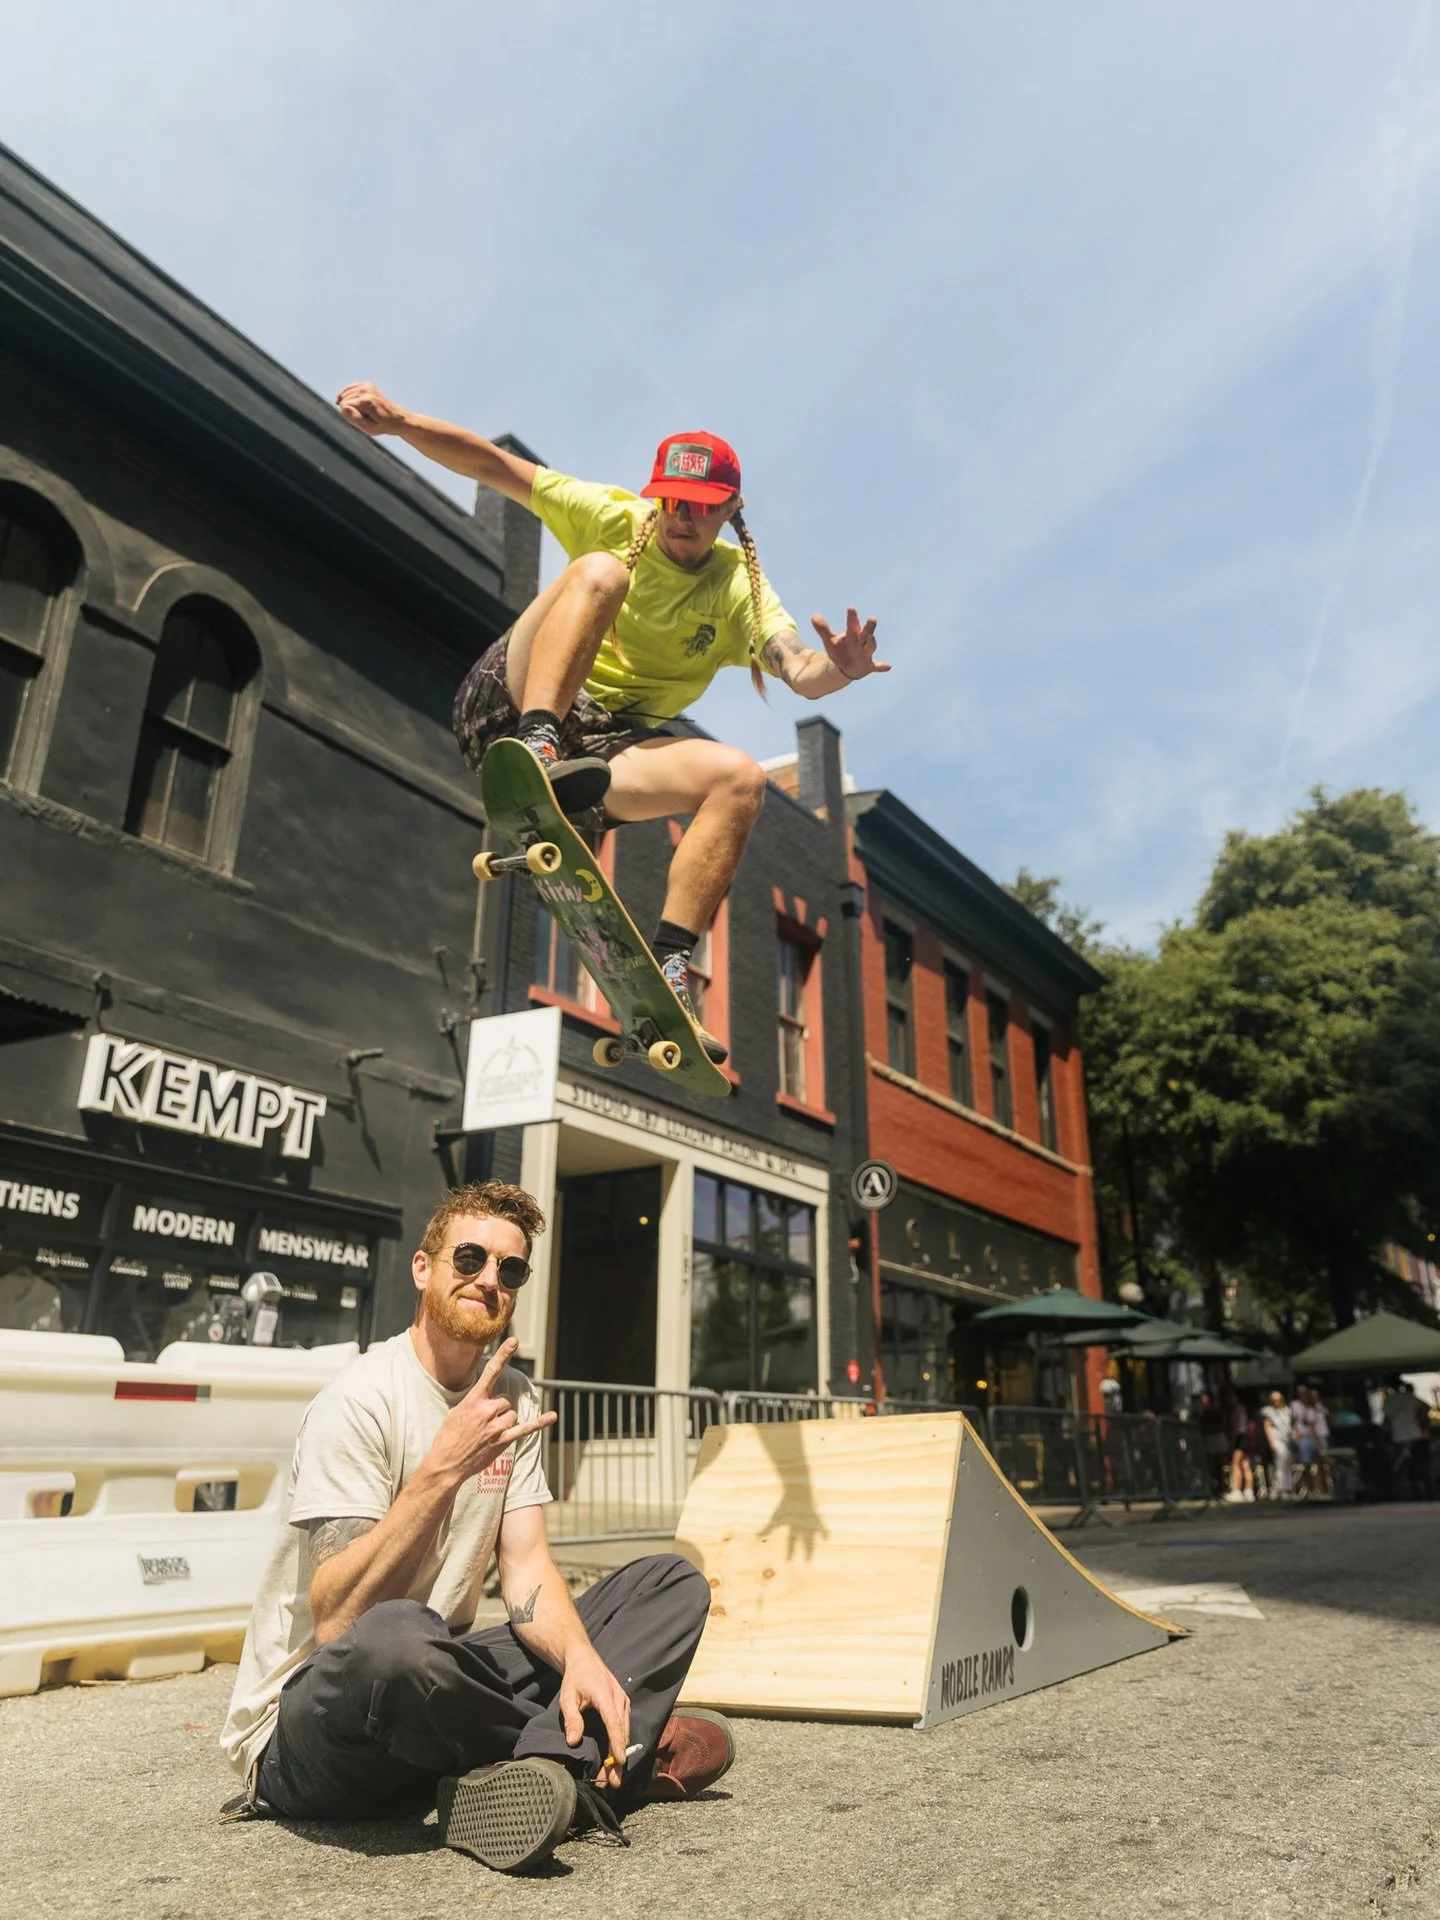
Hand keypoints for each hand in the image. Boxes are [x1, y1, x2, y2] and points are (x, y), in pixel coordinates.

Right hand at [335, 381, 409, 436]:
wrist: (396, 418)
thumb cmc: (382, 425)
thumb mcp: (369, 429)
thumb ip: (355, 419)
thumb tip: (343, 408)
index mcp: (366, 401)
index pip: (344, 407)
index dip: (349, 415)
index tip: (361, 420)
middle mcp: (366, 390)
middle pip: (344, 399)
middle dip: (349, 409)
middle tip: (363, 416)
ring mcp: (366, 385)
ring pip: (345, 394)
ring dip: (349, 403)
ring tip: (361, 410)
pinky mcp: (366, 384)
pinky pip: (348, 388)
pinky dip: (347, 395)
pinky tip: (349, 401)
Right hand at [425, 1338, 555, 1486]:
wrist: (446, 1463)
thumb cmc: (448, 1436)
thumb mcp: (456, 1411)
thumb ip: (474, 1400)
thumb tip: (487, 1397)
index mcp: (474, 1400)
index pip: (491, 1372)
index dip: (503, 1355)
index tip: (514, 1341)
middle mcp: (487, 1410)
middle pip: (505, 1400)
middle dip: (497, 1408)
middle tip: (482, 1422)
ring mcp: (497, 1426)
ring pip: (512, 1414)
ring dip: (504, 1420)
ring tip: (488, 1432)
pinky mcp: (503, 1441)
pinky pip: (525, 1429)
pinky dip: (540, 1422)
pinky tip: (553, 1416)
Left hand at [559, 1647, 630, 1789]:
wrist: (585, 1660)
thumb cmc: (575, 1679)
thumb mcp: (567, 1697)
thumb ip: (572, 1718)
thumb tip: (573, 1742)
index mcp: (605, 1695)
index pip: (613, 1722)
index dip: (617, 1743)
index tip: (619, 1762)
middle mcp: (619, 1698)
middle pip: (622, 1732)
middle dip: (618, 1759)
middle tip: (613, 1782)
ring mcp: (623, 1702)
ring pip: (625, 1732)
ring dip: (620, 1755)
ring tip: (613, 1778)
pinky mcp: (623, 1706)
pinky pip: (624, 1727)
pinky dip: (620, 1745)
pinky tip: (614, 1761)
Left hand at [811, 607, 889, 681]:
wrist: (846, 667)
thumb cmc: (840, 650)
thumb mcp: (830, 641)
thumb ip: (823, 629)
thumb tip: (813, 616)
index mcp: (852, 634)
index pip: (852, 624)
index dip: (852, 617)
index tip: (851, 608)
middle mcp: (861, 642)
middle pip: (866, 633)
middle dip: (869, 627)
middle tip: (872, 618)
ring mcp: (865, 653)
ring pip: (870, 647)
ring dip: (872, 643)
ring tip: (872, 638)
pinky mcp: (868, 665)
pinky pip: (876, 666)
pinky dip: (881, 666)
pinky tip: (889, 666)